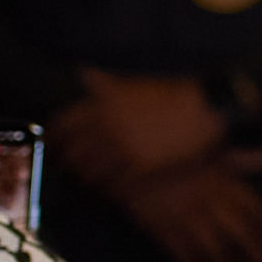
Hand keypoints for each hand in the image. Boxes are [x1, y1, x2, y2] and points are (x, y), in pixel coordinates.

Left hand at [53, 69, 228, 196]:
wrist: (208, 110)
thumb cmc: (174, 94)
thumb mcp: (135, 82)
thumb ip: (104, 82)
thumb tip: (81, 71)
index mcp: (104, 102)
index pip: (63, 124)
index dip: (53, 138)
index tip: (53, 146)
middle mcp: (108, 125)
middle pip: (72, 152)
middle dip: (67, 163)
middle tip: (68, 169)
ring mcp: (123, 148)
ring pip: (89, 172)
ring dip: (86, 179)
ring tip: (90, 182)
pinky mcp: (139, 168)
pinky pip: (112, 185)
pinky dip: (108, 190)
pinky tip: (111, 190)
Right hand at [116, 161, 261, 261]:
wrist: (133, 162)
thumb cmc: (182, 161)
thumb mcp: (216, 154)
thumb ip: (247, 160)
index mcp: (227, 183)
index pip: (259, 210)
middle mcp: (210, 202)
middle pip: (241, 234)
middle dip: (261, 260)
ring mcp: (186, 218)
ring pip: (214, 249)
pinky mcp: (163, 231)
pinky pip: (183, 256)